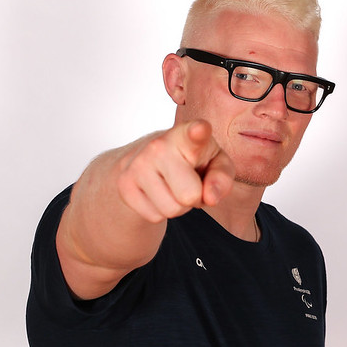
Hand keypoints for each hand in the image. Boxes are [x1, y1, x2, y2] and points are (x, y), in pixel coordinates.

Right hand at [117, 120, 234, 222]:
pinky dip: (160, 212)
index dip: (198, 132)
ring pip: (171, 210)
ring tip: (173, 187)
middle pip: (189, 195)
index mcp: (187, 136)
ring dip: (178, 207)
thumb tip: (210, 198)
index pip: (194, 133)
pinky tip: (157, 193)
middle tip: (188, 182)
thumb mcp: (215, 163)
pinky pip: (155, 217)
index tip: (199, 129)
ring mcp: (137, 165)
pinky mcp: (124, 185)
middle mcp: (159, 146)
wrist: (144, 161)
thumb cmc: (191, 160)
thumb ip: (222, 177)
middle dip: (194, 198)